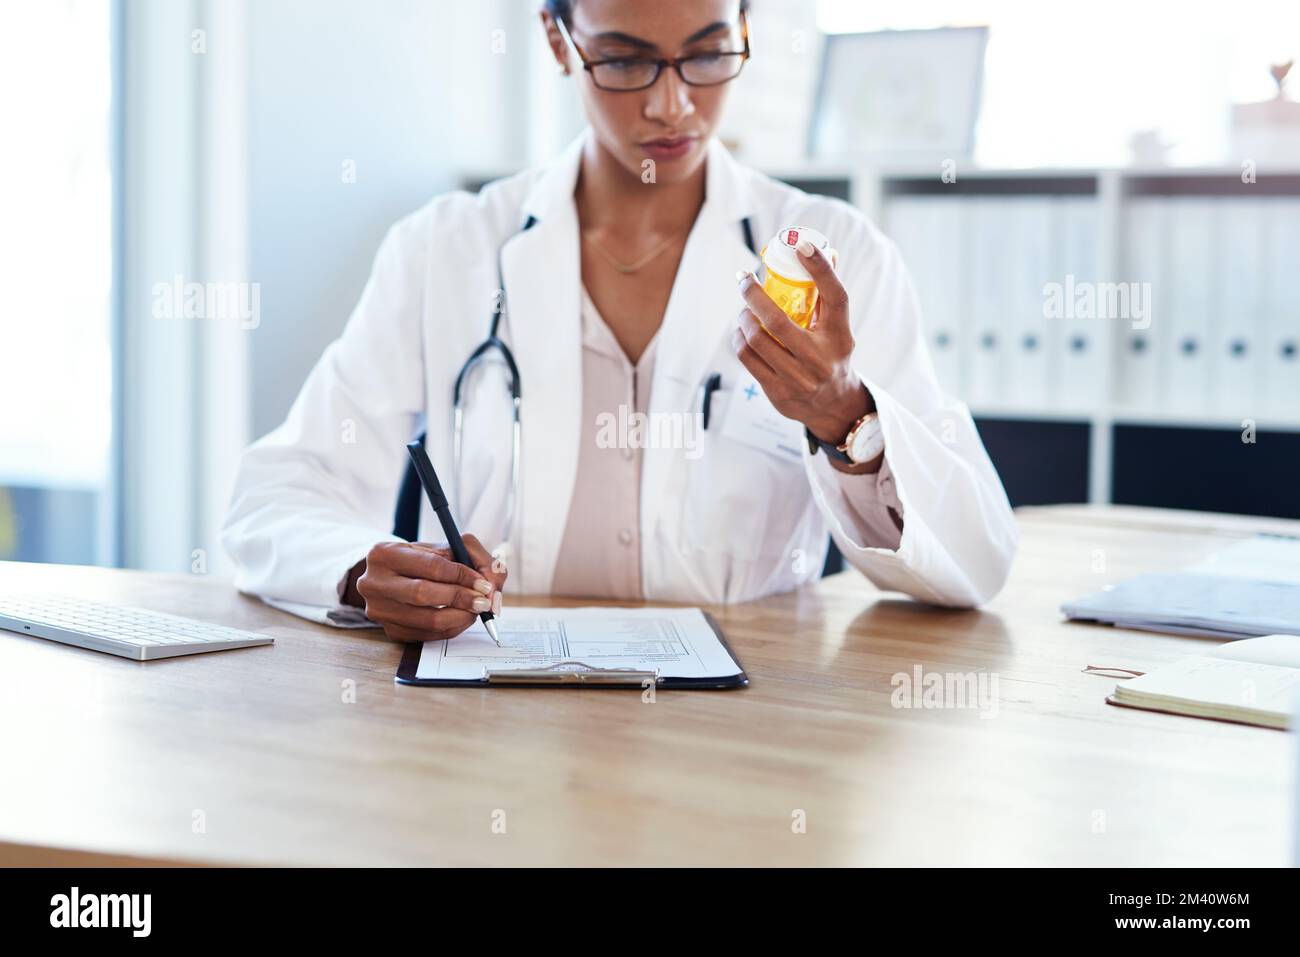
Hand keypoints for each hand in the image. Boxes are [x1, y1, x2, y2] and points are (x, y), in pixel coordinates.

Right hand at [347, 536, 506, 642]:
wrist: (392, 579)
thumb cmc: (422, 561)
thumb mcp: (442, 548)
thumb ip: (473, 556)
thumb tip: (491, 583)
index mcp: (384, 554)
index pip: (431, 566)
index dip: (463, 576)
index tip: (484, 583)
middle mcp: (374, 583)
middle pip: (423, 594)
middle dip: (460, 598)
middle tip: (483, 600)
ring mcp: (379, 610)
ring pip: (427, 620)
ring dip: (460, 617)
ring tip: (476, 609)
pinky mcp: (389, 631)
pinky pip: (427, 635)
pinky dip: (451, 628)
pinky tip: (461, 618)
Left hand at [733, 241, 875, 463]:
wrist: (833, 406)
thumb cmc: (832, 356)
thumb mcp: (838, 329)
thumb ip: (827, 296)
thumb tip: (817, 251)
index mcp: (840, 337)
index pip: (835, 297)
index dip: (820, 269)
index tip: (802, 245)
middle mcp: (821, 360)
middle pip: (777, 321)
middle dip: (753, 295)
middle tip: (744, 280)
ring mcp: (798, 379)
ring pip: (756, 341)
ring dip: (743, 319)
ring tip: (744, 310)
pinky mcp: (778, 393)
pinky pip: (748, 359)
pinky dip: (739, 340)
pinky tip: (741, 332)